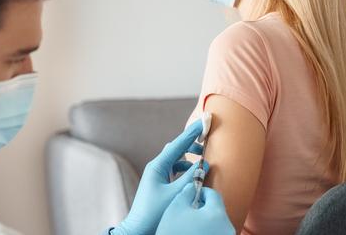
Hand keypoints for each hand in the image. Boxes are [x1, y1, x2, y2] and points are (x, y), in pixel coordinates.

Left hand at [111, 120, 205, 234]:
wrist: (139, 229)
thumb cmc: (154, 212)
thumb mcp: (176, 193)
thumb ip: (191, 178)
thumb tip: (204, 165)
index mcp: (158, 166)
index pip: (178, 144)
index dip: (192, 132)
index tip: (204, 121)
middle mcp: (156, 167)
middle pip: (176, 149)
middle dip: (191, 144)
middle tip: (206, 141)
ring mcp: (157, 175)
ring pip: (176, 160)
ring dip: (190, 158)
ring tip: (203, 161)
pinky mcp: (160, 184)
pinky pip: (175, 170)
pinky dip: (186, 169)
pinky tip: (193, 174)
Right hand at [156, 184, 235, 234]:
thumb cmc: (173, 232)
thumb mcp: (176, 207)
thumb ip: (187, 192)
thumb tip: (193, 187)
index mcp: (217, 214)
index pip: (214, 194)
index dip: (201, 191)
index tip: (191, 194)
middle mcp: (226, 227)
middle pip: (216, 208)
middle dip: (203, 205)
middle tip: (189, 207)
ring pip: (217, 221)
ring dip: (205, 217)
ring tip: (189, 220)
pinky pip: (216, 231)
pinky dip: (207, 228)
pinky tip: (193, 230)